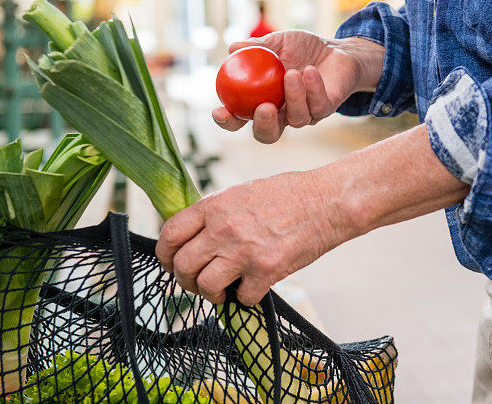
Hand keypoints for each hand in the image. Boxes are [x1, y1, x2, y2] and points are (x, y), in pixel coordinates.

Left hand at [155, 171, 344, 305]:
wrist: (327, 202)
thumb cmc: (288, 194)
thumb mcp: (242, 192)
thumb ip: (215, 213)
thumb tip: (193, 236)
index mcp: (215, 206)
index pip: (170, 234)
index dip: (165, 253)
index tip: (170, 262)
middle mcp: (224, 229)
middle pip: (183, 265)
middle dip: (185, 279)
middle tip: (196, 282)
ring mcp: (244, 252)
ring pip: (206, 286)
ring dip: (211, 294)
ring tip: (222, 290)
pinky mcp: (267, 271)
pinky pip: (242, 298)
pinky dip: (246, 298)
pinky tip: (254, 287)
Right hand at [212, 31, 384, 143]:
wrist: (337, 50)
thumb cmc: (302, 48)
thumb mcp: (278, 42)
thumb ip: (256, 47)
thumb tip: (232, 48)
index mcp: (262, 101)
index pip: (240, 119)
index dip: (228, 121)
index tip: (220, 112)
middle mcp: (282, 114)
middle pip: (267, 134)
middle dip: (263, 126)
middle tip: (264, 108)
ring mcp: (305, 114)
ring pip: (296, 120)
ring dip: (293, 97)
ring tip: (293, 73)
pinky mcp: (326, 109)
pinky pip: (318, 106)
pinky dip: (312, 88)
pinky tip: (309, 71)